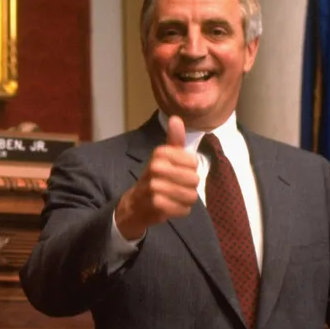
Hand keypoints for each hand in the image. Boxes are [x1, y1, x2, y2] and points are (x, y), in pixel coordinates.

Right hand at [115, 115, 199, 239]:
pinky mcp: (157, 204)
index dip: (190, 169)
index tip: (178, 171)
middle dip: (189, 187)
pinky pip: (184, 209)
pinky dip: (180, 210)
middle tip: (175, 186)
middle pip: (194, 179)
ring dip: (185, 200)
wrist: (134, 204)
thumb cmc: (154, 178)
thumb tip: (176, 118)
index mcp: (159, 153)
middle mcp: (156, 167)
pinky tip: (170, 207)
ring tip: (173, 197)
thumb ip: (174, 139)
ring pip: (191, 195)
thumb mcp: (163, 157)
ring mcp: (155, 186)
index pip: (194, 161)